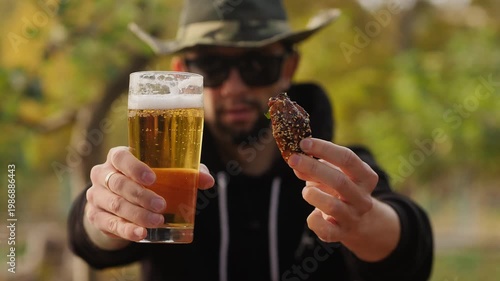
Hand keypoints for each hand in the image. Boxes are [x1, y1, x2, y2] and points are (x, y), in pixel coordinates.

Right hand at [85, 146, 213, 245]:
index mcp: (117, 157)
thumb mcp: (165, 173)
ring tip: (157, 221)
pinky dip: (126, 230)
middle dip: (141, 196)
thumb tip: (208, 181)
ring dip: (137, 215)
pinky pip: (109, 224)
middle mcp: (102, 174)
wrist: (121, 199)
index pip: (120, 157)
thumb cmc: (148, 179)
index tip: (153, 179)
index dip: (135, 167)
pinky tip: (140, 234)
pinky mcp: (95, 215)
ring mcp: (96, 195)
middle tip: (162, 205)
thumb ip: (187, 173)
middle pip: (119, 184)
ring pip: (115, 205)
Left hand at [288, 138, 399, 260]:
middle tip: (293, 159)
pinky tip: (313, 214)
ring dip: (312, 194)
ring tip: (307, 191)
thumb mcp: (332, 174)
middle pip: (339, 180)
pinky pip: (325, 229)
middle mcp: (363, 198)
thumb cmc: (340, 190)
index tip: (304, 143)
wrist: (357, 222)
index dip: (324, 149)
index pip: (347, 158)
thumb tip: (296, 163)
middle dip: (313, 167)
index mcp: (366, 177)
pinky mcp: (342, 234)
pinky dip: (313, 220)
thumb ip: (314, 168)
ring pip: (332, 206)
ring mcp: (354, 217)